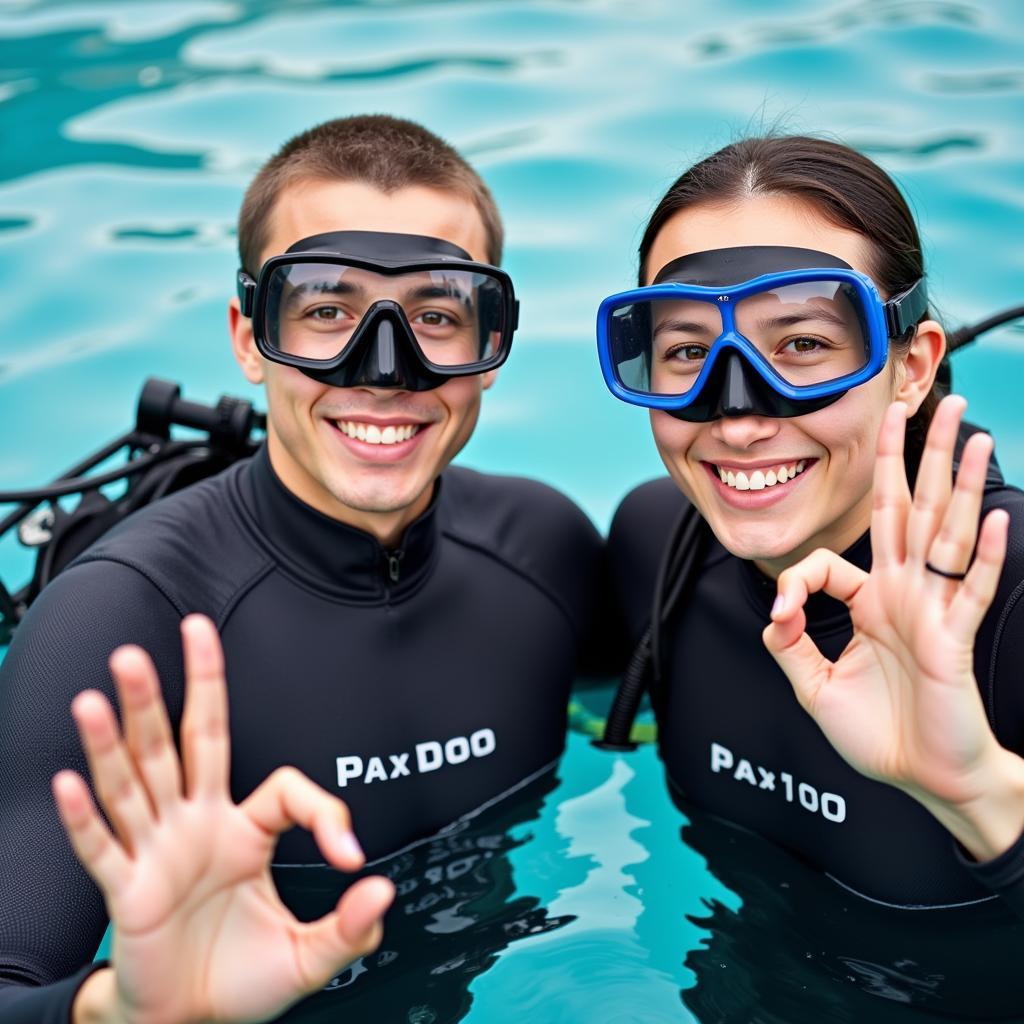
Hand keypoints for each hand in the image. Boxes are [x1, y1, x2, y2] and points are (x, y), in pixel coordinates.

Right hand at [56, 614, 393, 1023]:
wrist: (189, 1023)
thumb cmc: (239, 980)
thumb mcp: (309, 956)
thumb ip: (349, 928)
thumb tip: (382, 891)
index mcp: (245, 832)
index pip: (285, 787)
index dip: (325, 811)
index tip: (349, 857)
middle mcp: (197, 826)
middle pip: (191, 741)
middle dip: (187, 686)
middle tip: (190, 627)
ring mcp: (158, 854)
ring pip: (138, 780)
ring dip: (120, 734)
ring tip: (107, 686)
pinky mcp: (127, 893)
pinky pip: (103, 850)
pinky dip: (85, 818)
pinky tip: (71, 779)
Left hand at [762, 395, 1023, 860]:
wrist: (925, 778)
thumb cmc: (880, 734)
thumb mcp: (814, 688)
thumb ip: (788, 646)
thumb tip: (774, 612)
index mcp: (870, 603)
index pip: (830, 562)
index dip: (798, 579)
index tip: (784, 615)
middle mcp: (903, 596)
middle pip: (907, 511)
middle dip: (914, 456)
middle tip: (926, 401)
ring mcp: (932, 611)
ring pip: (944, 532)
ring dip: (956, 480)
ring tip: (969, 430)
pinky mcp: (954, 639)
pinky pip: (969, 589)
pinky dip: (981, 554)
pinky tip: (994, 514)